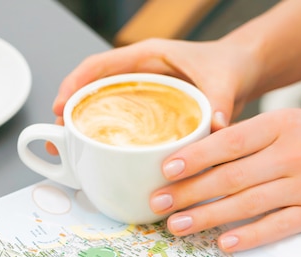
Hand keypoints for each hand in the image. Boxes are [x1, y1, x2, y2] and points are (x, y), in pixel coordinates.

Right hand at [52, 38, 261, 130]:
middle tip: (58, 136)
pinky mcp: (149, 111)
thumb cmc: (229, 66)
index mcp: (149, 56)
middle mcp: (140, 74)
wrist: (242, 72)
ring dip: (84, 125)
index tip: (61, 104)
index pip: (101, 65)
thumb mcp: (224, 81)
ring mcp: (142, 93)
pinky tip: (100, 157)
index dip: (76, 83)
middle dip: (71, 109)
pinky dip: (107, 136)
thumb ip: (220, 104)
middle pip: (93, 87)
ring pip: (103, 105)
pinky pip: (121, 121)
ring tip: (67, 149)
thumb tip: (215, 129)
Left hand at [149, 109, 300, 251]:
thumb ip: (248, 138)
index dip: (194, 157)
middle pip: (230, 176)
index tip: (165, 170)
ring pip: (247, 203)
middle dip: (189, 191)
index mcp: (279, 125)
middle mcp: (291, 153)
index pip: (228, 141)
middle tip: (158, 203)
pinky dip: (249, 236)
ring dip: (208, 216)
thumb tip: (198, 156)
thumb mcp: (287, 123)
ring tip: (177, 225)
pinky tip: (224, 243)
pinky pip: (278, 227)